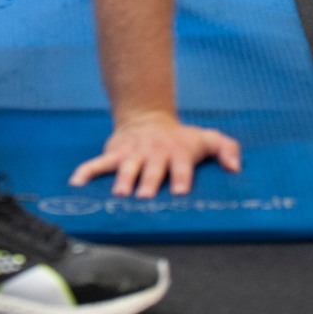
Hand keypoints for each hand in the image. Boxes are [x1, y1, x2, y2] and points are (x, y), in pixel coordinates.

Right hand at [70, 113, 240, 197]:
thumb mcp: (208, 137)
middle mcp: (154, 152)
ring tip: (120, 194)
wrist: (147, 118)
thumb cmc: (181, 137)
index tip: (180, 190)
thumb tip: (235, 168)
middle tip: (146, 195)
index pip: (181, 165)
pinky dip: (86, 171)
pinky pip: (98, 163)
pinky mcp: (114, 153)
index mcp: (177, 151)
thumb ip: (227, 149)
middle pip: (152, 169)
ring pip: (126, 167)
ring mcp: (133, 153)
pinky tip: (76, 183)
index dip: (181, 177)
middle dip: (149, 181)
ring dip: (123, 179)